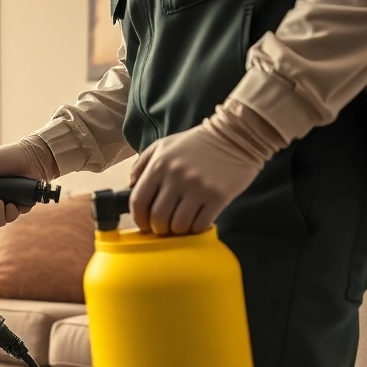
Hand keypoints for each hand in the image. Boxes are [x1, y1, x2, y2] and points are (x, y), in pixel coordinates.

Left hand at [129, 111, 271, 235]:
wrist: (236, 136)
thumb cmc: (196, 143)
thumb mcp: (163, 146)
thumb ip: (142, 165)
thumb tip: (130, 188)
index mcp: (159, 165)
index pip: (138, 201)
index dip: (138, 218)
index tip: (143, 224)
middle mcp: (176, 177)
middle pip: (158, 218)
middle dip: (158, 228)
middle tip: (163, 227)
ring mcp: (198, 188)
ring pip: (178, 225)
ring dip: (177, 230)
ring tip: (181, 224)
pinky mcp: (218, 197)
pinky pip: (200, 225)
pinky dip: (195, 229)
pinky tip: (196, 221)